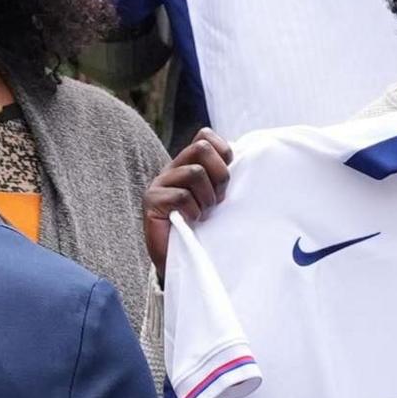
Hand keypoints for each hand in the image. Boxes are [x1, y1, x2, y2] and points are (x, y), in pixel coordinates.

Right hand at [143, 129, 232, 268]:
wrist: (180, 261)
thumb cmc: (202, 230)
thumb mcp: (218, 199)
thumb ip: (223, 178)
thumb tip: (245, 160)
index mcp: (189, 163)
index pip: (205, 136)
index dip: (223, 152)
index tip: (225, 181)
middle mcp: (172, 168)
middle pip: (202, 148)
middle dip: (219, 175)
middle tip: (217, 199)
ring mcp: (159, 183)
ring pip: (194, 173)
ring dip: (207, 198)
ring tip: (203, 213)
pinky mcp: (151, 201)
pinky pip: (182, 196)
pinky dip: (193, 212)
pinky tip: (191, 222)